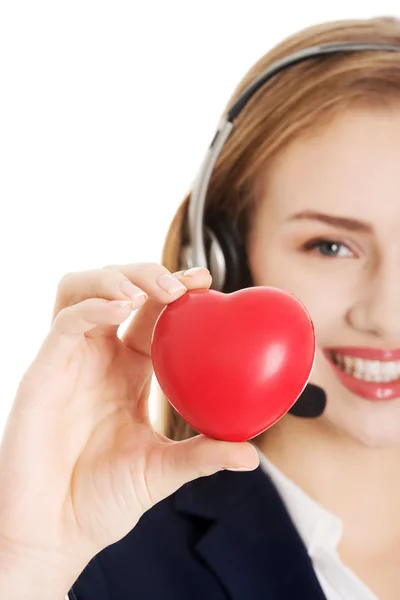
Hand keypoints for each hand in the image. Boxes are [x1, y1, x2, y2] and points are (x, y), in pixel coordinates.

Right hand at [0, 263, 258, 579]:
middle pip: (118, 290)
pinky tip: (121, 307)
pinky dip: (93, 306)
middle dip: (149, 274)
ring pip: (83, 290)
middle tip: (183, 284)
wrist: (56, 533)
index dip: (176, 291)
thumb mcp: (162, 471)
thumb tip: (252, 456)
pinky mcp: (43, 370)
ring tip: (151, 289)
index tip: (206, 281)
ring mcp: (69, 360)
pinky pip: (66, 322)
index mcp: (127, 371)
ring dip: (117, 277)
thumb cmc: (103, 500)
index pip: (152, 315)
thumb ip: (203, 456)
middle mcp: (98, 357)